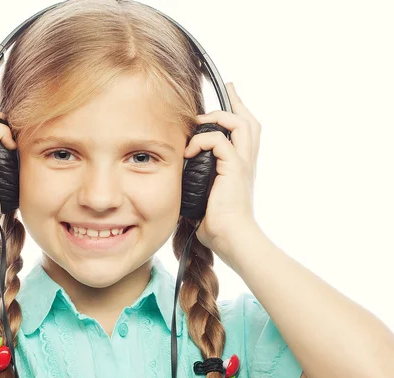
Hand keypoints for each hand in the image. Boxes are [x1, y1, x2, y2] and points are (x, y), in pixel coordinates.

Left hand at [184, 82, 260, 256]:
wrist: (232, 239)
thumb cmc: (217, 226)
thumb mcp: (204, 198)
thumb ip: (197, 184)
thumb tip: (178, 181)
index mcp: (240, 169)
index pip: (245, 134)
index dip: (239, 114)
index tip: (232, 99)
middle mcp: (246, 163)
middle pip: (250, 122)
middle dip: (237, 102)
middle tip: (229, 88)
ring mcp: (243, 165)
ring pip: (240, 124)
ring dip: (218, 116)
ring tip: (200, 121)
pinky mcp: (234, 169)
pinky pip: (220, 140)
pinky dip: (202, 140)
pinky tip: (189, 150)